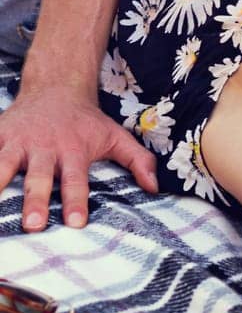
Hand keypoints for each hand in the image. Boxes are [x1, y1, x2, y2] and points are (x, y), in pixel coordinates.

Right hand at [0, 83, 157, 229]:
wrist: (55, 87)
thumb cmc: (86, 121)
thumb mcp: (115, 136)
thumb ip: (137, 160)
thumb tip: (156, 188)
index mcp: (73, 150)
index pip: (76, 180)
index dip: (75, 200)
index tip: (75, 222)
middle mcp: (44, 146)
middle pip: (39, 177)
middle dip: (35, 200)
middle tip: (32, 225)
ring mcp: (17, 141)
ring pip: (2, 166)